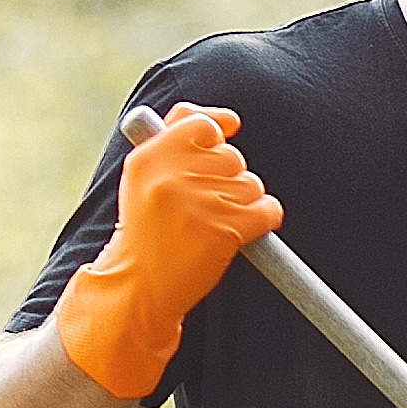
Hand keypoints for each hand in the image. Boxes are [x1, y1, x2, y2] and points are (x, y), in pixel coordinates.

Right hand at [52, 104, 284, 400]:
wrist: (139, 288)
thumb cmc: (147, 231)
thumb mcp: (144, 179)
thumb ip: (174, 139)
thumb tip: (227, 119)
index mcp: (147, 159)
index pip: (200, 124)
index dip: (217, 132)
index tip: (225, 139)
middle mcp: (170, 178)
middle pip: (232, 157)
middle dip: (229, 178)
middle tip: (206, 205)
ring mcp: (198, 205)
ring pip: (252, 184)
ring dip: (245, 203)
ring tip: (216, 224)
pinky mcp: (223, 232)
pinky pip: (267, 211)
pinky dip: (265, 221)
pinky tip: (243, 234)